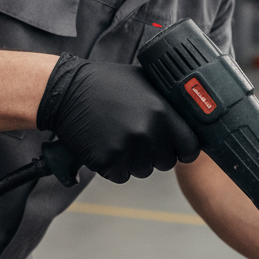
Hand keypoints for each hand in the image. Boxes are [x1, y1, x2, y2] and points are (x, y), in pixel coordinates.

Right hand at [37, 55, 199, 183]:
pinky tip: (107, 144)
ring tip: (120, 137)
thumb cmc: (106, 84)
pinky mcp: (107, 161)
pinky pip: (121, 175)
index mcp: (163, 113)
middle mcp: (149, 133)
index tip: (177, 146)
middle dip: (156, 153)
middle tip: (139, 136)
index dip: (184, 148)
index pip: (190, 147)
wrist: (66, 91)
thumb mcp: (146, 83)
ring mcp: (127, 149)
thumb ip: (169, 103)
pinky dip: (115, 166)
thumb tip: (192, 113)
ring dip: (135, 160)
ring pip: (144, 170)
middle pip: (167, 162)